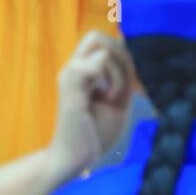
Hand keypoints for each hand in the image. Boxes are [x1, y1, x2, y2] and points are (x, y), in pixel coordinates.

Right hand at [48, 31, 136, 177]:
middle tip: (121, 85)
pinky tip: (109, 99)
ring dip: (118, 71)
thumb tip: (125, 50)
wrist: (74, 158)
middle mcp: (73, 68)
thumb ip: (123, 77)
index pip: (103, 43)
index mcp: (83, 72)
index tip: (123, 87)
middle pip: (97, 36)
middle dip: (120, 55)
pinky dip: (113, 79)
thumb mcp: (118, 101)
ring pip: (102, 47)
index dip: (121, 57)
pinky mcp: (71, 83)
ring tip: (113, 95)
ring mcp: (70, 73)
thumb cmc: (94, 134)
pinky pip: (99, 62)